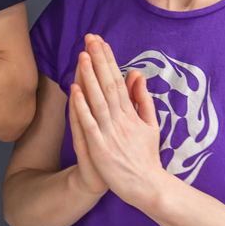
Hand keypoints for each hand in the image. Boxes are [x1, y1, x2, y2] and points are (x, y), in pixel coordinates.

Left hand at [71, 34, 169, 211]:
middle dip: (99, 60)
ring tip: (82, 56)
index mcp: (131, 113)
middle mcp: (121, 120)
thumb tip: (137, 73)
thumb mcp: (150, 124)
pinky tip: (74, 91)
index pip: (118, 80)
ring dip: (90, 78)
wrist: (147, 187)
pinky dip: (82, 107)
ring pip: (98, 101)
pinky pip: (89, 125)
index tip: (100, 41)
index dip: (109, 60)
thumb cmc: (146, 156)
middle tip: (90, 38)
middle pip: (108, 85)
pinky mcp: (101, 149)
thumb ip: (142, 99)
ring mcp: (111, 134)